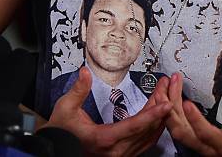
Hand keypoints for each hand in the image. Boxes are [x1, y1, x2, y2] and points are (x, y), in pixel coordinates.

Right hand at [45, 67, 171, 156]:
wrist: (56, 150)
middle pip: (146, 129)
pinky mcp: (122, 155)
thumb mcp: (66, 109)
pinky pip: (145, 143)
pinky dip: (154, 128)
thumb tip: (85, 73)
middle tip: (166, 87)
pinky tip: (158, 118)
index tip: (166, 103)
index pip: (135, 125)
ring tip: (163, 96)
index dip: (153, 114)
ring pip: (148, 137)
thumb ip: (78, 91)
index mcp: (105, 139)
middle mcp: (116, 150)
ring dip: (158, 117)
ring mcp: (121, 155)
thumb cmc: (61, 133)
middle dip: (160, 107)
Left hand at [154, 73, 221, 155]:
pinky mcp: (197, 139)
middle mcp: (209, 149)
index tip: (187, 103)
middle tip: (171, 83)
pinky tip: (170, 94)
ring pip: (177, 128)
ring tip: (168, 83)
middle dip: (172, 108)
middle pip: (182, 133)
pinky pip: (178, 125)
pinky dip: (172, 109)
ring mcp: (200, 144)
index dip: (195, 121)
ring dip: (169, 105)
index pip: (206, 135)